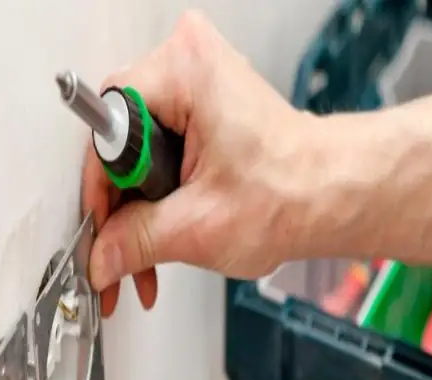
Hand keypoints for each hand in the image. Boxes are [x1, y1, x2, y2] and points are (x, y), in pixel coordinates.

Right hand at [83, 10, 315, 314]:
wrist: (333, 194)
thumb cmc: (293, 193)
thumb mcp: (198, 227)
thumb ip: (135, 243)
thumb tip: (99, 258)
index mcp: (183, 74)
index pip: (107, 135)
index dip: (101, 196)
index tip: (101, 237)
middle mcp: (185, 66)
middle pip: (117, 148)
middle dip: (120, 214)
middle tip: (121, 255)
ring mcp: (192, 86)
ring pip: (133, 159)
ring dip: (136, 216)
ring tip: (145, 260)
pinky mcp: (198, 108)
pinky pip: (154, 155)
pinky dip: (155, 201)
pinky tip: (158, 238)